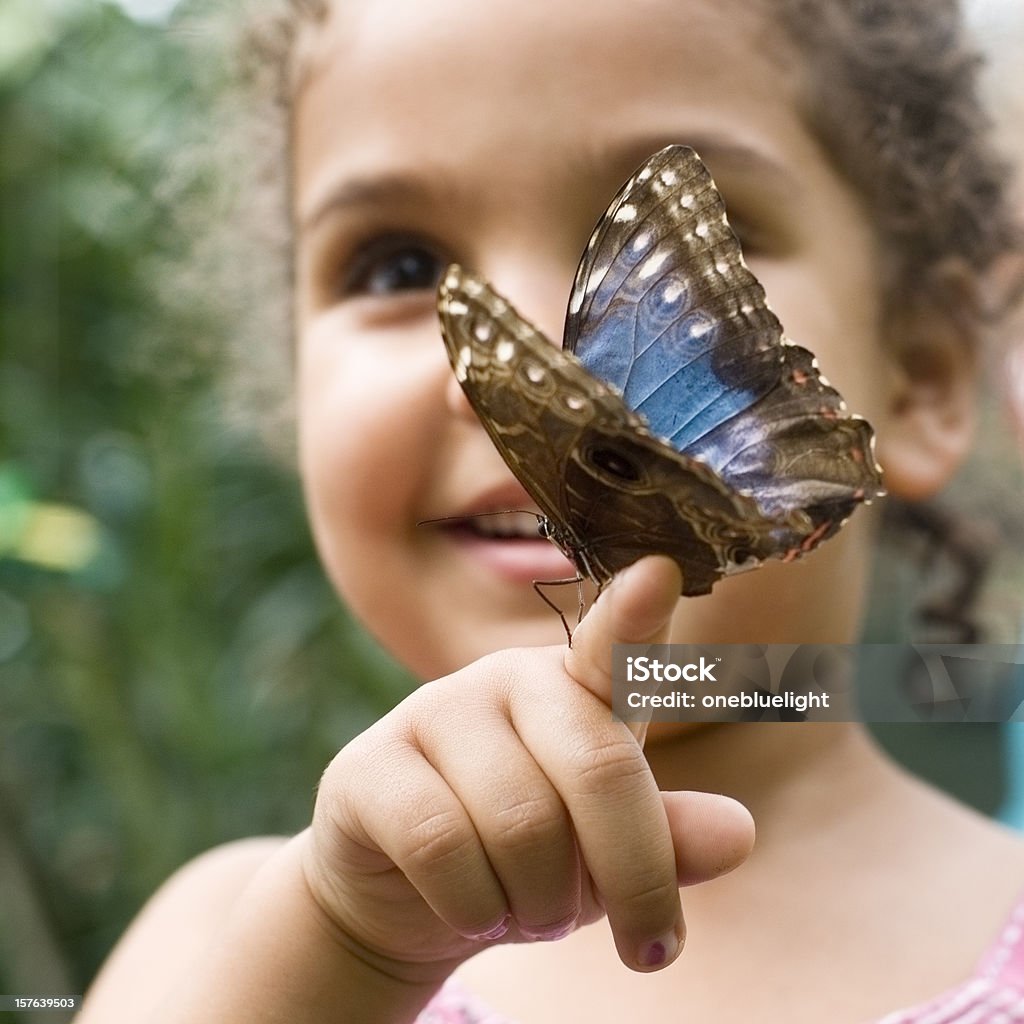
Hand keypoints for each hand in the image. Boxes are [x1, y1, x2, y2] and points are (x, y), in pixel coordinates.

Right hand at [301, 556, 753, 981]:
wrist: (402, 897)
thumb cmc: (524, 860)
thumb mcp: (606, 855)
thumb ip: (666, 838)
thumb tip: (737, 833)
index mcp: (573, 687)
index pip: (613, 647)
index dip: (635, 612)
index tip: (663, 570)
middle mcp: (504, 679)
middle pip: (596, 768)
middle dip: (633, 877)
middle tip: (644, 946)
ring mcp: (431, 712)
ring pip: (520, 823)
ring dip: (542, 903)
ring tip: (530, 909)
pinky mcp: (367, 764)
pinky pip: (441, 846)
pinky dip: (474, 908)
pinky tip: (472, 911)